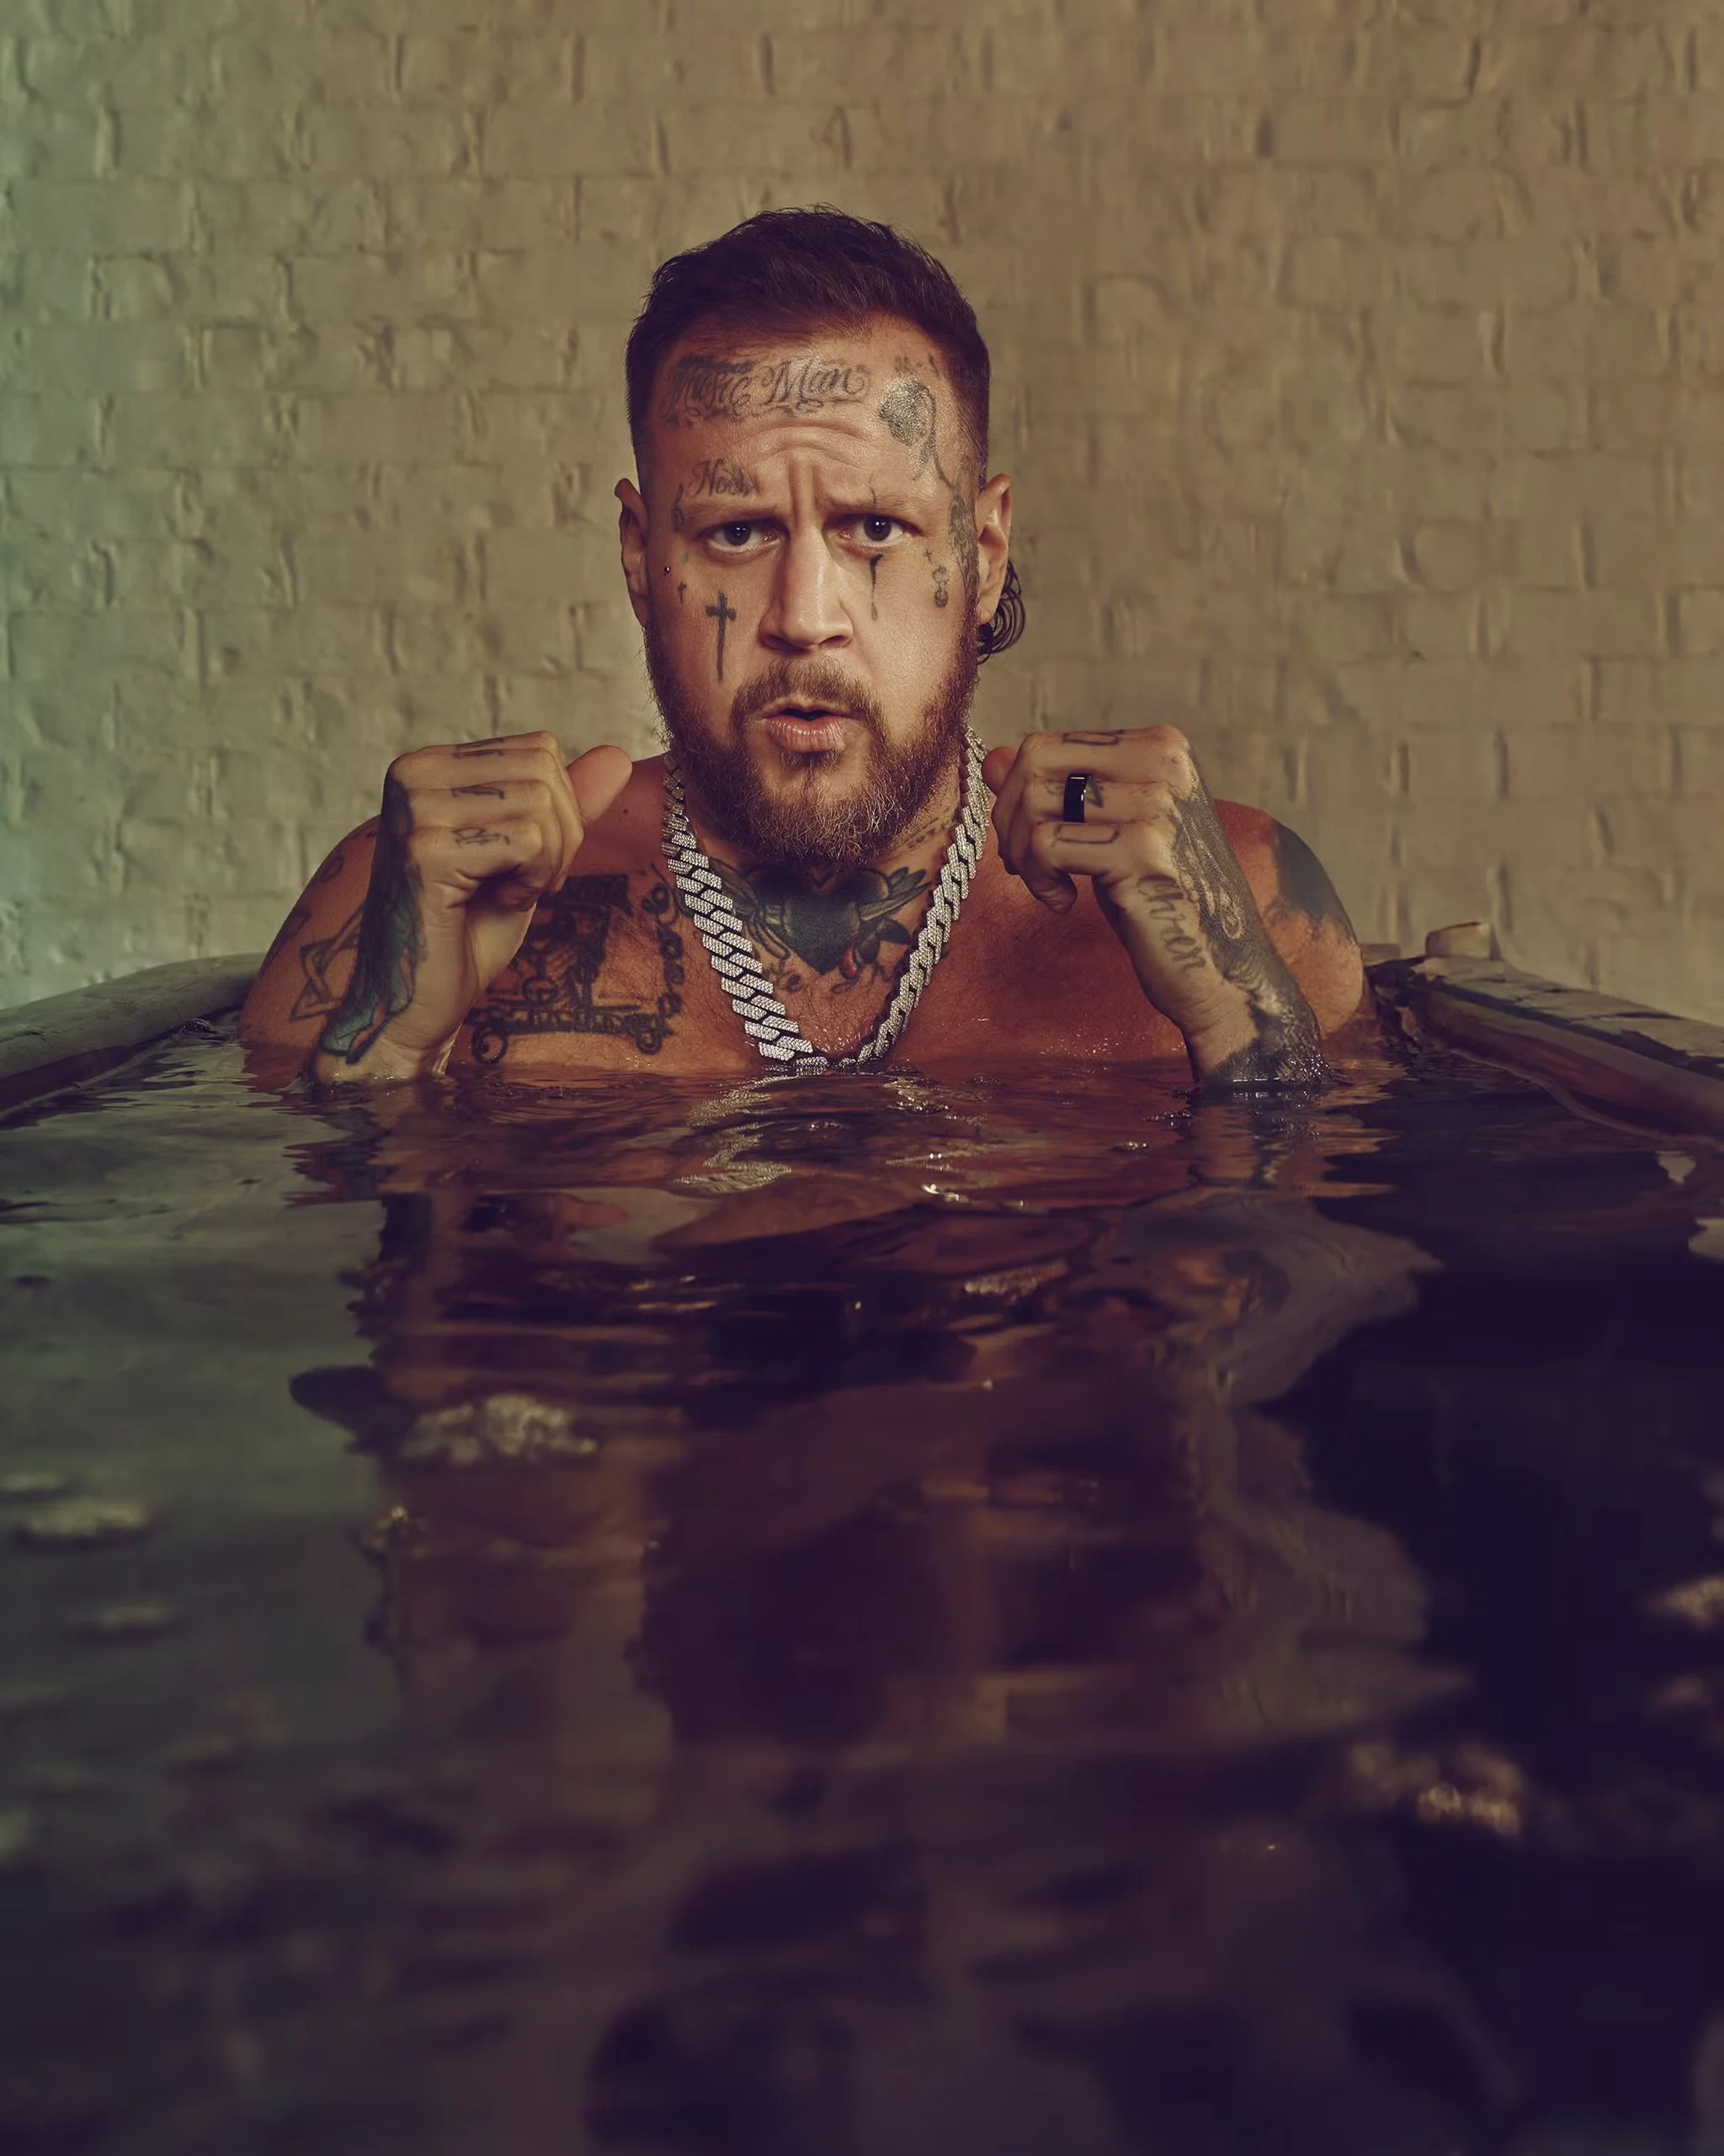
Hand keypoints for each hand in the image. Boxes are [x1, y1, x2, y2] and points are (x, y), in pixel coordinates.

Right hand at [313, 732, 632, 1081]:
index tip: (524, 863)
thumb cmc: (468, 931)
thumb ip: (567, 804)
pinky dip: (530, 882)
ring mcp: (415, 809)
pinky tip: (494, 905)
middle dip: (560, 838)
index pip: (540, 750)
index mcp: (431, 764)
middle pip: (544, 771)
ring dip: (545, 864)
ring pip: (541, 804)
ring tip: (504, 894)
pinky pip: (528, 840)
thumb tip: (619, 755)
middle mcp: (414, 772)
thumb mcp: (529, 856)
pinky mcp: (426, 850)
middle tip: (522, 885)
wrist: (415, 1001)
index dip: (558, 813)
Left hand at [982, 726, 1325, 1088]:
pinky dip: (1040, 880)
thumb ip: (1056, 788)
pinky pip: (1046, 844)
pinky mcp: (1141, 850)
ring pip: (1036, 803)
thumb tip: (994, 758)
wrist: (1219, 964)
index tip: (1030, 842)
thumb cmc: (1159, 895)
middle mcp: (1163, 763)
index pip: (1046, 746)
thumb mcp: (1104, 830)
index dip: (1016, 797)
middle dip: (1010, 821)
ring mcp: (1156, 804)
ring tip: (1051, 886)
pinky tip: (1063, 903)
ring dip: (1024, 855)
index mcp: (1160, 746)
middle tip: (1027, 866)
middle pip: (1035, 765)